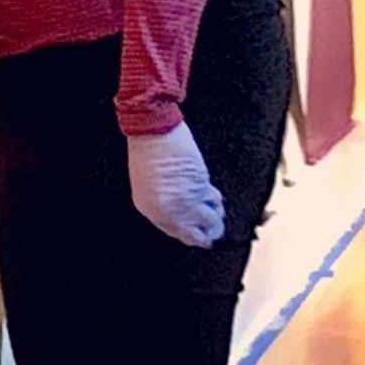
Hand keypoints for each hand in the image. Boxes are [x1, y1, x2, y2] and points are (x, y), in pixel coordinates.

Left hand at [127, 120, 226, 248]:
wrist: (152, 129)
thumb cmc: (149, 148)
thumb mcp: (149, 182)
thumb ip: (165, 199)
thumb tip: (186, 211)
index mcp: (148, 208)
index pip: (173, 231)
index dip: (190, 231)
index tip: (200, 232)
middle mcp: (165, 211)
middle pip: (191, 235)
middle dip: (205, 232)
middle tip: (215, 227)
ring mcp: (182, 203)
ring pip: (208, 222)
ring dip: (215, 215)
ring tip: (215, 206)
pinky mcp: (198, 190)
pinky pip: (214, 202)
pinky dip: (217, 200)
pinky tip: (215, 195)